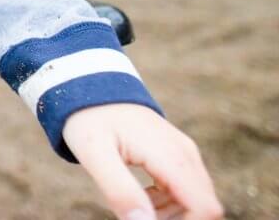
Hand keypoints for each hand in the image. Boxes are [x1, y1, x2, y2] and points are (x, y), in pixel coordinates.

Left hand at [63, 103, 223, 219]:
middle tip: (137, 215)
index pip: (205, 207)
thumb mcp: (95, 156)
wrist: (89, 87)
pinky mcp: (178, 155)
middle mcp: (186, 154)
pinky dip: (167, 203)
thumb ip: (120, 191)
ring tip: (135, 206)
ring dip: (170, 215)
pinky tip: (141, 197)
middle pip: (203, 207)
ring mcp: (184, 153)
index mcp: (171, 156)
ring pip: (195, 201)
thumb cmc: (88, 118)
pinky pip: (185, 191)